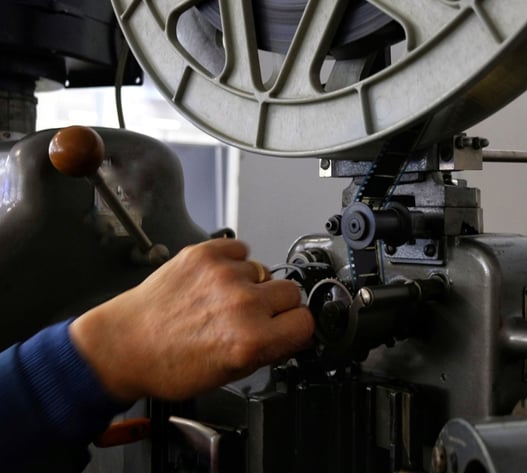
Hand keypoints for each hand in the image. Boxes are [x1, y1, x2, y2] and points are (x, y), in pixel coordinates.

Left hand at [69, 238, 313, 401]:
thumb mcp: (229, 374)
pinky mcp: (204, 254)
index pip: (305, 322)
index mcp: (251, 341)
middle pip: (291, 292)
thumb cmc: (167, 364)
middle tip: (253, 316)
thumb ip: (267, 350)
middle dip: (277, 306)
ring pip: (265, 271)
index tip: (287, 328)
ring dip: (252, 284)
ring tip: (224, 300)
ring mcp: (222, 276)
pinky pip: (241, 250)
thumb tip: (291, 332)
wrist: (124, 345)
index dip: (296, 328)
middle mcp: (241, 305)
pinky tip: (216, 282)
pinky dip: (234, 263)